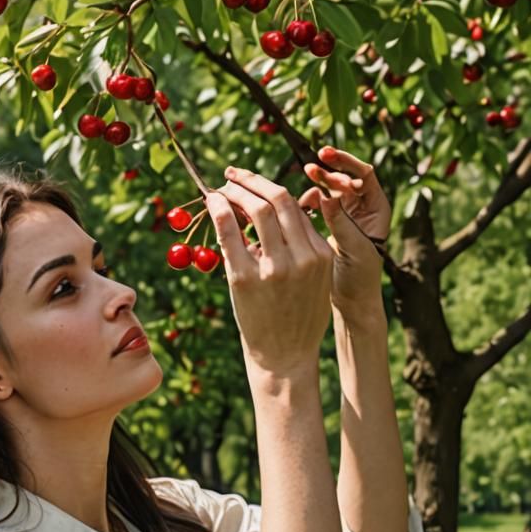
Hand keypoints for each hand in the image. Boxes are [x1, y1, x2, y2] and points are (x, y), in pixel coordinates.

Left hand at [205, 168, 333, 378]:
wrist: (285, 357)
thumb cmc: (298, 317)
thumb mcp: (316, 279)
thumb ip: (303, 246)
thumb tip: (276, 210)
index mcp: (321, 254)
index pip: (295, 206)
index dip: (268, 187)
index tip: (251, 181)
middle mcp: (302, 258)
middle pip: (277, 199)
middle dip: (251, 179)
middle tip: (232, 173)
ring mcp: (274, 268)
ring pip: (256, 210)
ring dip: (234, 190)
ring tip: (220, 186)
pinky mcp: (245, 280)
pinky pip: (229, 233)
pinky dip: (218, 210)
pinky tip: (211, 202)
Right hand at [294, 146, 389, 324]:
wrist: (352, 301)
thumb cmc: (360, 279)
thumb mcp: (353, 249)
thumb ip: (340, 223)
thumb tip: (325, 196)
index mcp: (378, 209)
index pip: (365, 175)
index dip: (346, 163)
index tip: (326, 158)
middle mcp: (364, 208)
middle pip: (346, 177)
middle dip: (328, 170)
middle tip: (310, 166)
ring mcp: (347, 215)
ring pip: (330, 189)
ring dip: (316, 183)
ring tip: (301, 186)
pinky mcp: (331, 224)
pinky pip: (319, 203)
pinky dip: (308, 201)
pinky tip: (298, 206)